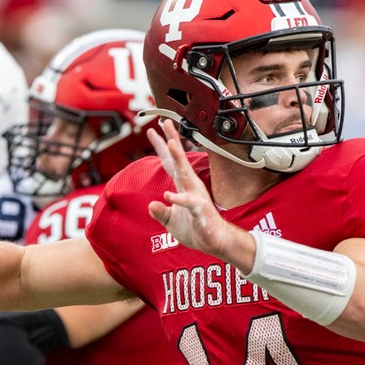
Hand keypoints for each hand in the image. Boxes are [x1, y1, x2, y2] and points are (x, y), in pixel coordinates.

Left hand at [146, 119, 235, 259]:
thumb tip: (151, 205)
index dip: (161, 147)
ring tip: (170, 143)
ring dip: (178, 158)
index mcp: (183, 185)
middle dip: (172, 141)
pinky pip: (188, 202)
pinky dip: (179, 199)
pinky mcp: (199, 210)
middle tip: (165, 122)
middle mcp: (190, 186)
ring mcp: (195, 196)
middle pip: (178, 160)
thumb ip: (160, 212)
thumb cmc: (195, 229)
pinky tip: (169, 195)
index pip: (169, 163)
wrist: (214, 242)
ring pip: (185, 174)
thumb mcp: (171, 220)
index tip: (152, 130)